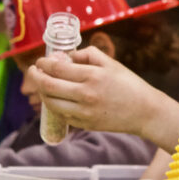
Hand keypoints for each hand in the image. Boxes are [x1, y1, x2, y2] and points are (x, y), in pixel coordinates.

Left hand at [27, 46, 175, 138]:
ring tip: (42, 86)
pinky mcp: (86, 125)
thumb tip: (68, 55)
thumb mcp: (112, 63)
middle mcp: (86, 95)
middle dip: (36, 77)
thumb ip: (89, 55)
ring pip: (51, 103)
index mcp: (93, 76)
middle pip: (49, 86)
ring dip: (42, 93)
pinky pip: (62, 115)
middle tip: (33, 72)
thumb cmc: (130, 85)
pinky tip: (55, 99)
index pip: (57, 69)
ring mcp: (84, 112)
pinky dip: (54, 106)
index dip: (44, 64)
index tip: (40, 61)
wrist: (145, 112)